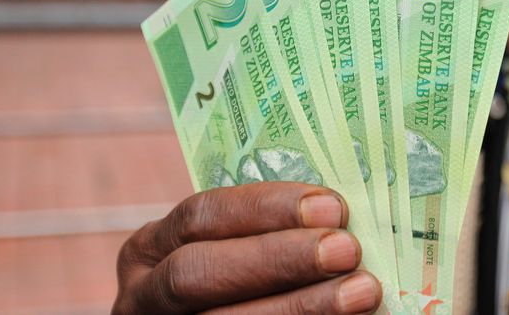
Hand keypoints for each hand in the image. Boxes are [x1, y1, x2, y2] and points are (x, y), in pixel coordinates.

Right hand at [113, 182, 381, 313]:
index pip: (201, 216)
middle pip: (201, 273)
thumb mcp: (231, 248)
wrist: (221, 314)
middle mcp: (144, 296)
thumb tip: (342, 213)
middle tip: (348, 248)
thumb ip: (272, 231)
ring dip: (303, 307)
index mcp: (151, 249)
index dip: (266, 209)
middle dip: (279, 258)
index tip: (331, 206)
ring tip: (364, 291)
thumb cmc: (235, 277)